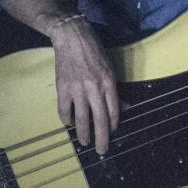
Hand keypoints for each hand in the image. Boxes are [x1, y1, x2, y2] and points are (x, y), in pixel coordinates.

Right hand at [48, 17, 119, 154]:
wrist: (72, 38)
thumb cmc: (95, 51)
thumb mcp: (110, 68)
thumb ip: (116, 90)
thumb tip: (124, 107)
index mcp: (108, 83)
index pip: (113, 111)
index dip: (113, 126)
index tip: (111, 133)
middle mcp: (94, 88)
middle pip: (99, 120)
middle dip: (101, 138)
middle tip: (101, 150)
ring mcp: (77, 89)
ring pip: (81, 119)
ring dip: (83, 134)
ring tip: (85, 142)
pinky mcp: (62, 89)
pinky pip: (64, 111)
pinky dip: (67, 120)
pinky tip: (70, 124)